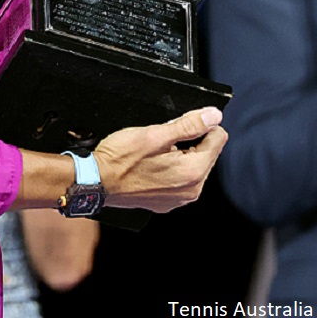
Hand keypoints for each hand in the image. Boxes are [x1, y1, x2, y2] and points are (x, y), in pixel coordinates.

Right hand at [92, 106, 227, 212]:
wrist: (97, 181)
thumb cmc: (120, 158)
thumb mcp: (155, 134)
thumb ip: (188, 125)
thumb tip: (213, 116)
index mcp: (192, 172)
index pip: (218, 139)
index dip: (202, 125)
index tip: (183, 124)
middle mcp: (191, 190)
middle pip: (207, 153)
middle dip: (190, 141)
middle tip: (163, 140)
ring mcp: (179, 198)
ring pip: (193, 165)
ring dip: (180, 154)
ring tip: (155, 153)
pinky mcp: (168, 201)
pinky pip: (180, 179)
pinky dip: (171, 168)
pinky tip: (152, 165)